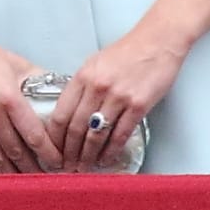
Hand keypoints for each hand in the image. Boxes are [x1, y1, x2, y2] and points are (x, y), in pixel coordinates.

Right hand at [0, 17, 59, 172]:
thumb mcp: (16, 63)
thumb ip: (38, 80)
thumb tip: (58, 93)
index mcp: (9, 98)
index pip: (34, 136)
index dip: (49, 154)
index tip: (59, 163)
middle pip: (17, 153)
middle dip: (35, 169)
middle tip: (48, 178)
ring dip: (14, 174)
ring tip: (28, 181)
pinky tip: (0, 177)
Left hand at [54, 25, 182, 169]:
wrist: (158, 42)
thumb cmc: (127, 52)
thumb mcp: (94, 64)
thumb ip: (81, 87)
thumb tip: (70, 110)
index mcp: (82, 77)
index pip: (60, 114)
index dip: (53, 138)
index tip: (51, 150)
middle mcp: (97, 88)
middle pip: (75, 128)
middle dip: (68, 152)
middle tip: (66, 165)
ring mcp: (118, 98)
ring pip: (96, 135)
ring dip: (88, 155)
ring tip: (83, 167)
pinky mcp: (139, 106)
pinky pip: (121, 134)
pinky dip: (111, 150)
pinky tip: (106, 159)